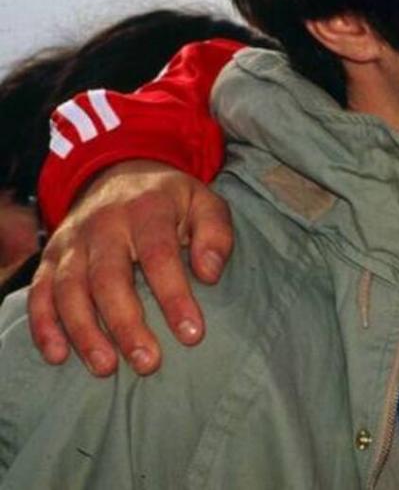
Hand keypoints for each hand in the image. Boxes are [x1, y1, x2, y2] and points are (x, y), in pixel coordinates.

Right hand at [27, 160, 232, 375]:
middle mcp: (104, 224)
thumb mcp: (204, 202)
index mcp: (147, 209)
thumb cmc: (170, 201)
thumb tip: (209, 273)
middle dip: (127, 325)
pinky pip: (40, 292)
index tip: (192, 334)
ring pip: (71, 290)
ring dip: (85, 332)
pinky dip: (44, 325)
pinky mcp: (51, 257)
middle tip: (148, 363)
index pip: (159, 256)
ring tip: (106, 368)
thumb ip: (215, 232)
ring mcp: (73, 242)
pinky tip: (58, 356)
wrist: (121, 174)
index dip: (175, 296)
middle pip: (109, 278)